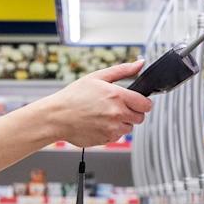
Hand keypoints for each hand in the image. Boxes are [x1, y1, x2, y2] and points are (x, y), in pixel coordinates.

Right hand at [37, 61, 153, 147]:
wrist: (57, 117)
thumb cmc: (74, 96)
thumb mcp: (97, 77)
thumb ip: (122, 70)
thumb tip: (139, 63)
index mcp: (117, 96)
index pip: (146, 104)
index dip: (143, 103)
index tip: (137, 102)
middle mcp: (117, 114)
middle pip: (140, 118)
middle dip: (133, 112)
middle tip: (118, 107)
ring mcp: (112, 129)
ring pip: (129, 128)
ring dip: (122, 122)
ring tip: (105, 115)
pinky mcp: (106, 140)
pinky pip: (117, 136)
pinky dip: (112, 131)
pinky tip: (99, 123)